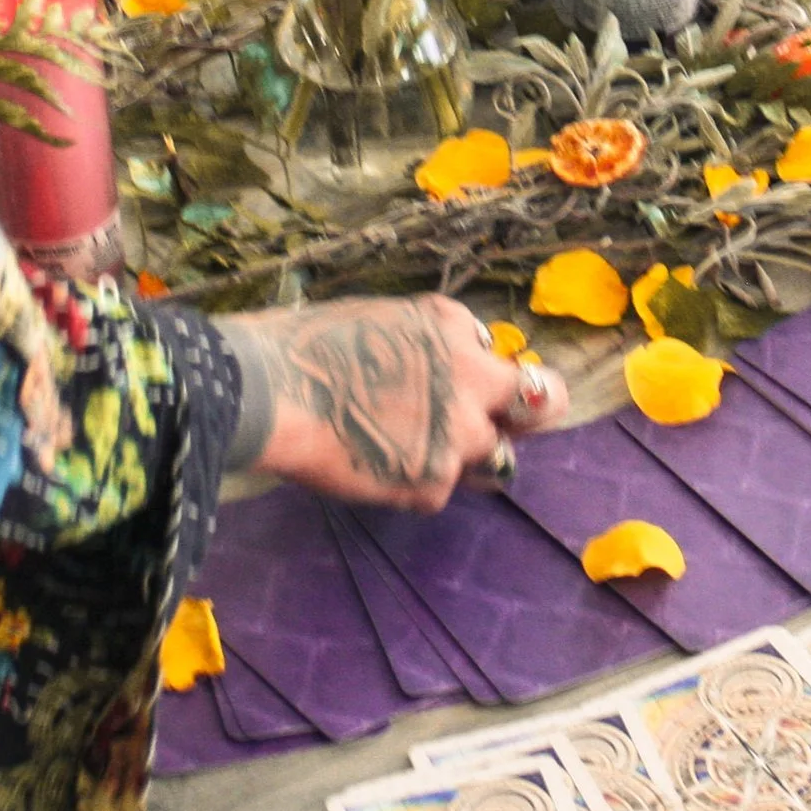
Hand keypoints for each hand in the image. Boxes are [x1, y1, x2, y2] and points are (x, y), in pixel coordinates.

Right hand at [225, 295, 567, 512]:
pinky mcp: (433, 483)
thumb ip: (421, 345)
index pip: (497, 350)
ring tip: (410, 453)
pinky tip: (371, 468)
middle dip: (525, 416)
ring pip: (494, 458)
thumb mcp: (375, 320)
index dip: (484, 373)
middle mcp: (472, 377)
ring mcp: (459, 434)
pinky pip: (438, 490)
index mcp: (452, 325)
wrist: (267, 392)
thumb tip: (430, 369)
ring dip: (465, 458)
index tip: (464, 383)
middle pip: (543, 405)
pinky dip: (411, 485)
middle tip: (497, 426)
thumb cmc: (302, 346)